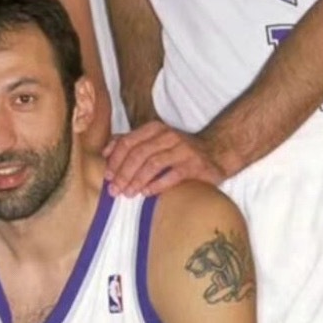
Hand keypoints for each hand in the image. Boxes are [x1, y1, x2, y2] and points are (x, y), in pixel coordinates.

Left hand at [103, 123, 225, 196]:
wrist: (217, 152)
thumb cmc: (177, 150)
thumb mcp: (154, 141)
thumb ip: (130, 143)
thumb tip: (105, 152)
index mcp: (154, 129)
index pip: (127, 142)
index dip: (115, 160)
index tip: (107, 176)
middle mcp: (168, 136)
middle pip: (138, 154)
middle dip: (123, 174)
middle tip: (114, 190)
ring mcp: (183, 149)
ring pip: (153, 164)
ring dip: (137, 180)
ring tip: (128, 193)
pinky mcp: (195, 164)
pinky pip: (172, 174)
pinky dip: (157, 184)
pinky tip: (146, 193)